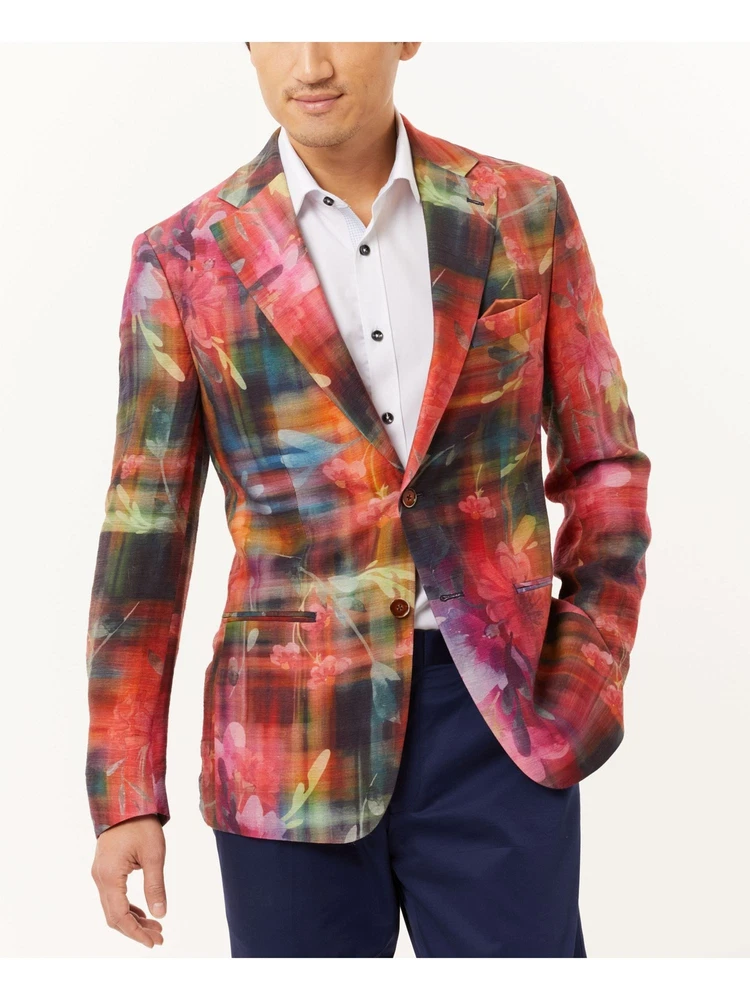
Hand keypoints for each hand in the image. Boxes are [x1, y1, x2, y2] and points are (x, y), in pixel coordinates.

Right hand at [91, 815, 166, 948]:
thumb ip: (155, 886)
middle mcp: (100, 878)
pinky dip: (128, 907)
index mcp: (110, 876)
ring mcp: (100, 874)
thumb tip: (160, 914)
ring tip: (156, 927)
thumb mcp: (154, 855)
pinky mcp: (105, 869)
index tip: (153, 942)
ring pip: (114, 907)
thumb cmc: (141, 824)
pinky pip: (114, 896)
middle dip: (136, 930)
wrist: (126, 799)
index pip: (119, 916)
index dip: (136, 932)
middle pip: (114, 916)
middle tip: (159, 937)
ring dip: (133, 919)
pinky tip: (144, 912)